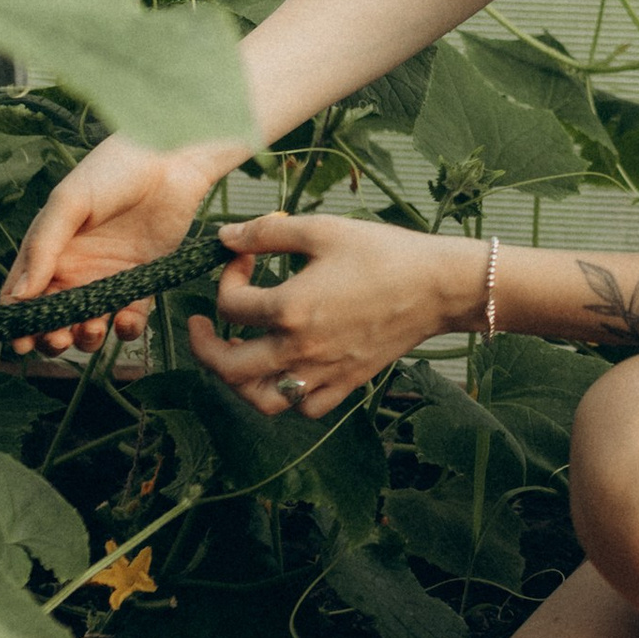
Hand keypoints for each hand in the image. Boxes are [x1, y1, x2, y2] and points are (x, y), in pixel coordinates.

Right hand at [3, 135, 229, 351]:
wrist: (170, 159)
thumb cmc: (112, 171)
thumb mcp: (68, 203)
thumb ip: (42, 247)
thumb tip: (16, 295)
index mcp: (49, 250)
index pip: (22, 293)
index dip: (18, 321)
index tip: (20, 342)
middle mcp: (75, 269)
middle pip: (53, 318)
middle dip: (51, 336)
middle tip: (58, 338)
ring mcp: (108, 278)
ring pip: (89, 324)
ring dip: (87, 337)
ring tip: (92, 328)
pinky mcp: (143, 281)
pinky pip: (130, 317)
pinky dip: (125, 328)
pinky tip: (124, 320)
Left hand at [190, 212, 483, 420]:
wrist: (439, 285)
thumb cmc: (384, 253)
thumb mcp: (323, 230)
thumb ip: (267, 232)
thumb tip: (225, 236)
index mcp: (290, 309)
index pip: (229, 305)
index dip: (226, 277)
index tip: (242, 259)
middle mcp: (300, 349)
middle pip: (228, 367)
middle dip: (203, 346)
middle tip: (199, 326)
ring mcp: (323, 372)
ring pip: (261, 400)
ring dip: (238, 382)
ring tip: (237, 357)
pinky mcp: (346, 383)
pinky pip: (305, 407)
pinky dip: (288, 397)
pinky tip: (286, 371)